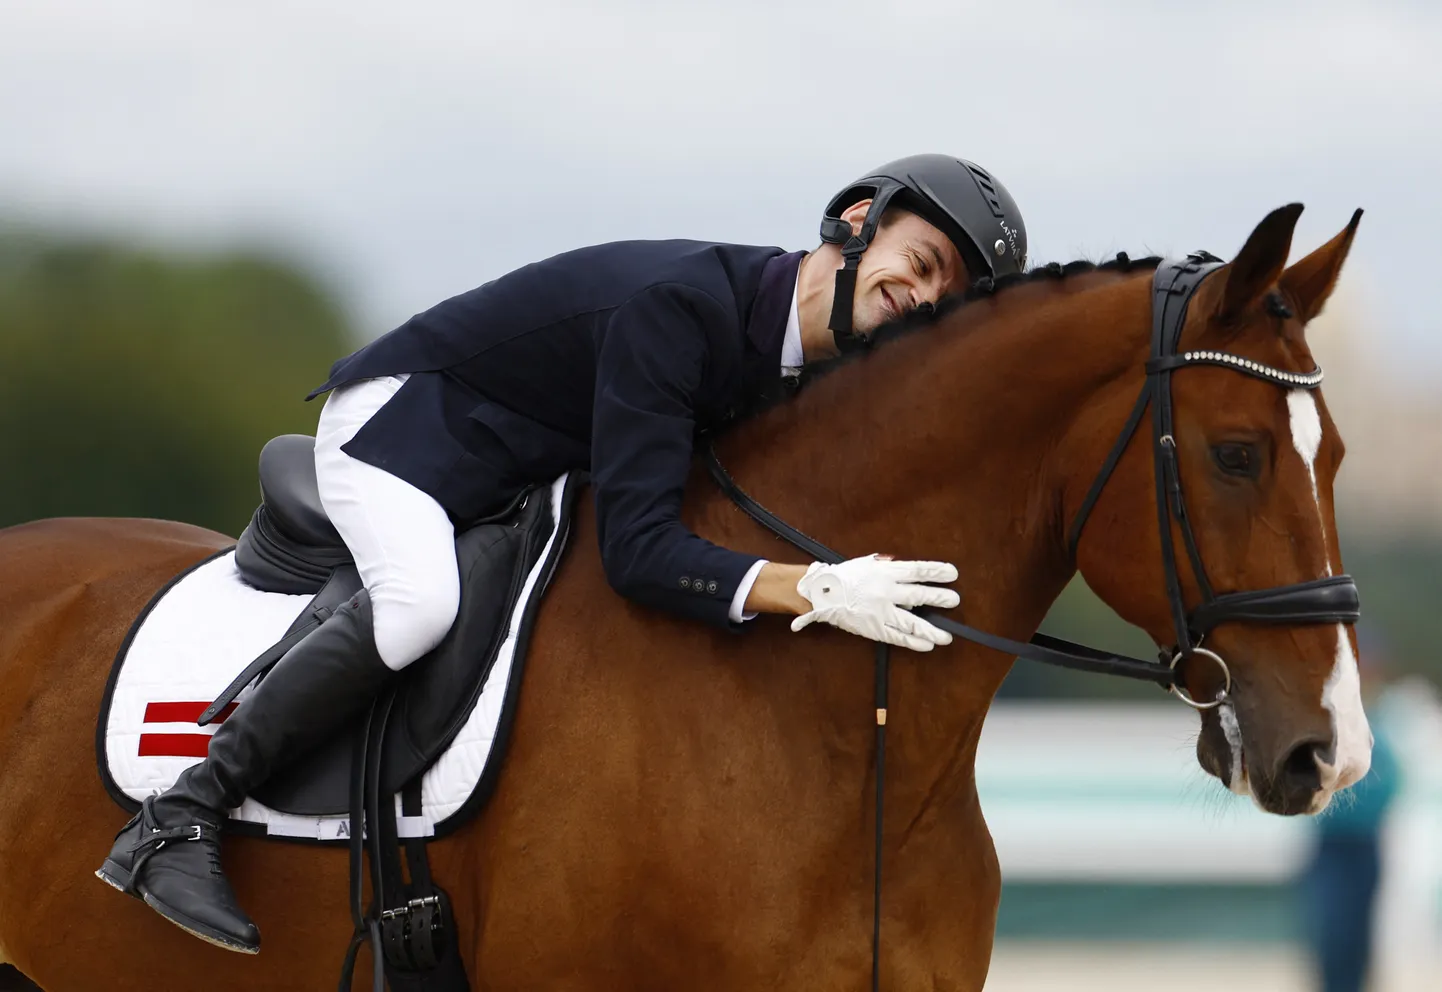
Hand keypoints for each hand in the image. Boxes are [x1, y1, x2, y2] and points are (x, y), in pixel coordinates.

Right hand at [790, 554, 958, 651]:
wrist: (822, 593)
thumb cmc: (846, 576)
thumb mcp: (869, 563)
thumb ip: (890, 567)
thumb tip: (912, 572)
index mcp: (885, 572)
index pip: (917, 571)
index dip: (936, 572)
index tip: (952, 574)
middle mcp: (885, 591)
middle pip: (919, 596)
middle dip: (939, 599)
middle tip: (954, 601)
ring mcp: (880, 612)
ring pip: (911, 623)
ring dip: (931, 630)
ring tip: (946, 637)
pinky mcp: (874, 628)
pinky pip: (897, 637)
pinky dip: (913, 642)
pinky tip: (927, 645)